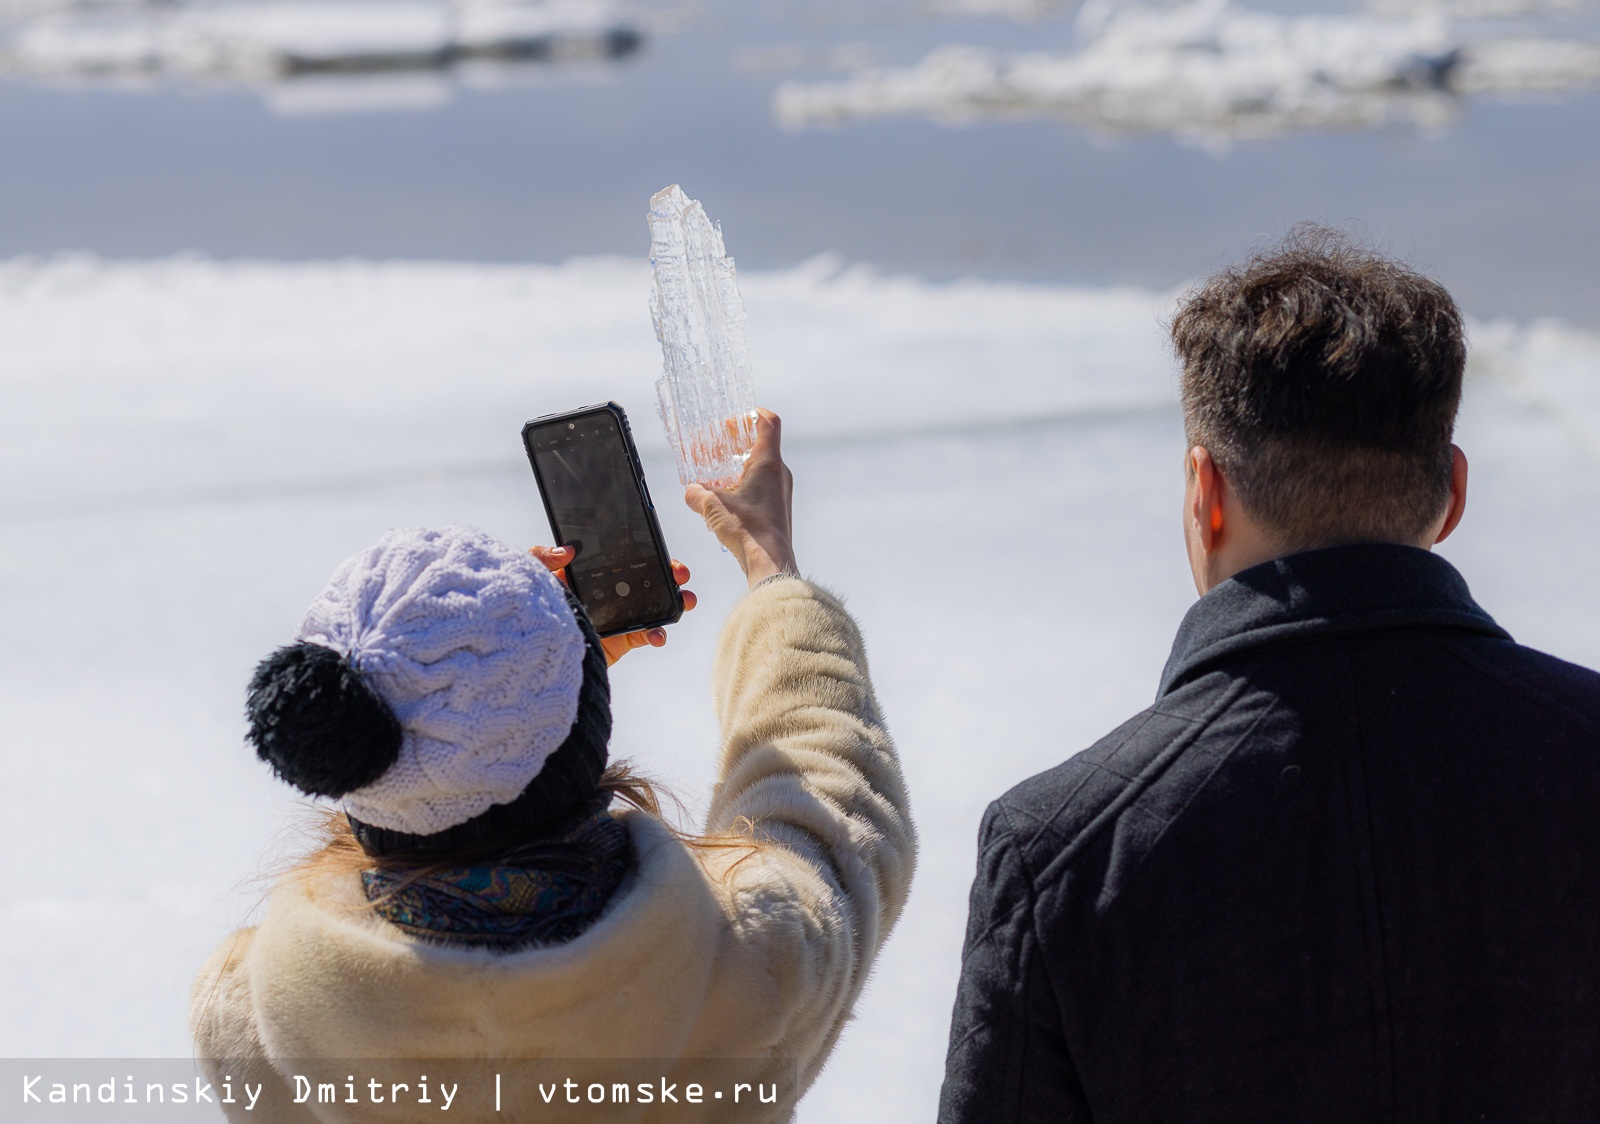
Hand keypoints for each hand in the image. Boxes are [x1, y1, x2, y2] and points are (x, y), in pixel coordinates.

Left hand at [528, 545, 696, 667]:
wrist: (534, 657)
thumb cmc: (530, 613)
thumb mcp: (530, 580)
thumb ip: (542, 558)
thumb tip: (566, 550)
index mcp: (591, 574)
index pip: (623, 558)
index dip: (647, 553)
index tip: (663, 553)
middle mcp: (608, 594)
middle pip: (646, 579)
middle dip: (670, 575)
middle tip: (680, 575)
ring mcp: (617, 617)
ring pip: (655, 605)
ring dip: (675, 603)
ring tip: (685, 602)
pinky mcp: (621, 641)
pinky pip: (646, 634)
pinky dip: (658, 634)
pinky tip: (658, 635)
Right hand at [684, 408, 797, 589]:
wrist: (771, 563)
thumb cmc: (749, 531)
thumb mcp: (713, 506)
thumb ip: (696, 493)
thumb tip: (690, 491)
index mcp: (769, 463)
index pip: (769, 423)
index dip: (754, 413)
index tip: (738, 416)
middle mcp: (780, 474)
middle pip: (763, 445)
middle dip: (740, 442)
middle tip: (721, 445)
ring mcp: (781, 493)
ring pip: (763, 469)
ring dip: (741, 467)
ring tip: (720, 475)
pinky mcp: (777, 510)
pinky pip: (762, 488)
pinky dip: (745, 486)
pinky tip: (727, 501)